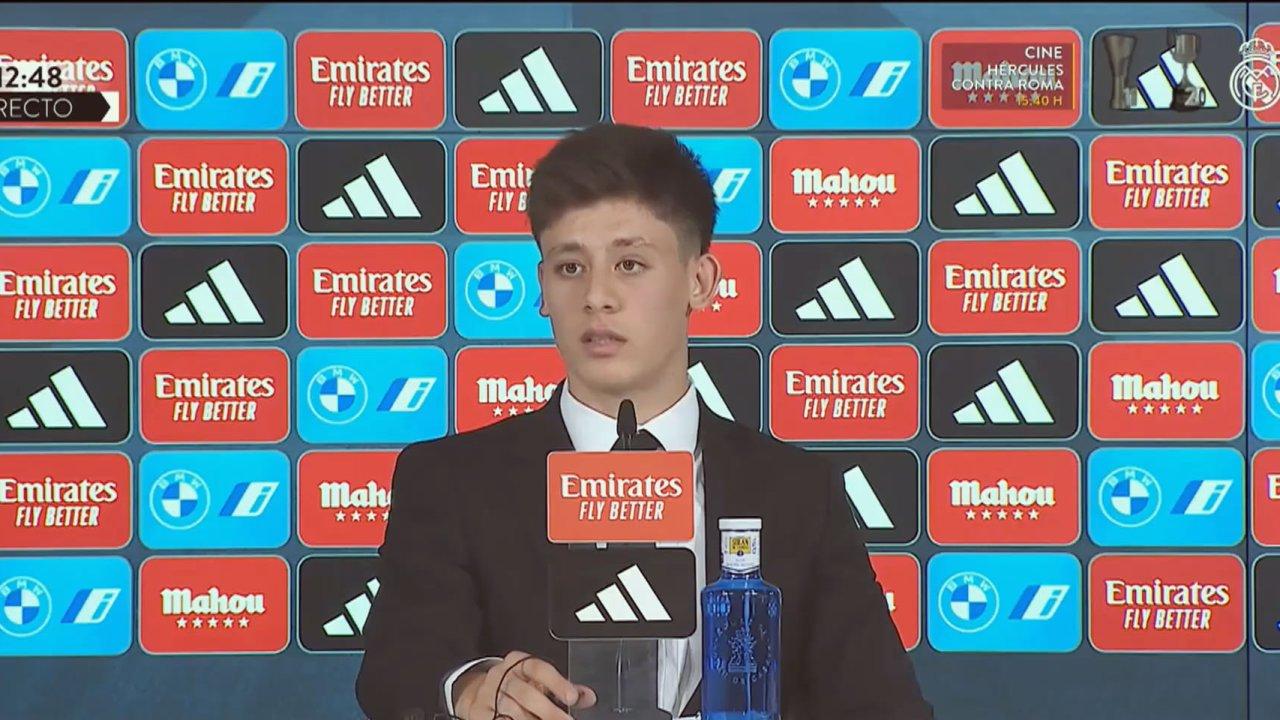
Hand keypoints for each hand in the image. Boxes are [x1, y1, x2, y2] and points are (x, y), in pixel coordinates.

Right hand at [455, 650, 596, 719]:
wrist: (476, 693)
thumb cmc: (515, 685)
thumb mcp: (538, 681)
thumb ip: (562, 688)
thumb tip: (588, 697)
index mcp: (519, 663)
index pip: (539, 669)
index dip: (557, 683)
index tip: (573, 698)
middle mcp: (503, 675)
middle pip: (528, 694)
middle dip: (550, 712)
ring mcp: (489, 694)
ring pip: (514, 711)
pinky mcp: (480, 712)